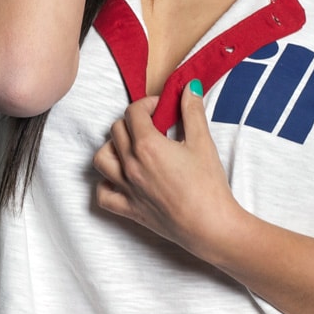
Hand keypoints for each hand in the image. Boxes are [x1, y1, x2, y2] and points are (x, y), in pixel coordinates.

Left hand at [91, 81, 239, 255]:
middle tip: (151, 125)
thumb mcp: (203, 142)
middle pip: (116, 131)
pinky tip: (120, 178)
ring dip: (112, 148)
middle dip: (132, 122)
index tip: (160, 107)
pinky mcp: (129, 209)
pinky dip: (106, 184)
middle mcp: (131, 165)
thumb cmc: (209, 186)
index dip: (146, 104)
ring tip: (131, 148)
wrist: (211, 226)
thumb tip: (188, 87)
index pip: (132, 112)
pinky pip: (103, 195)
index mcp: (147, 146)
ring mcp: (127, 188)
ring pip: (102, 159)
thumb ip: (192, 112)